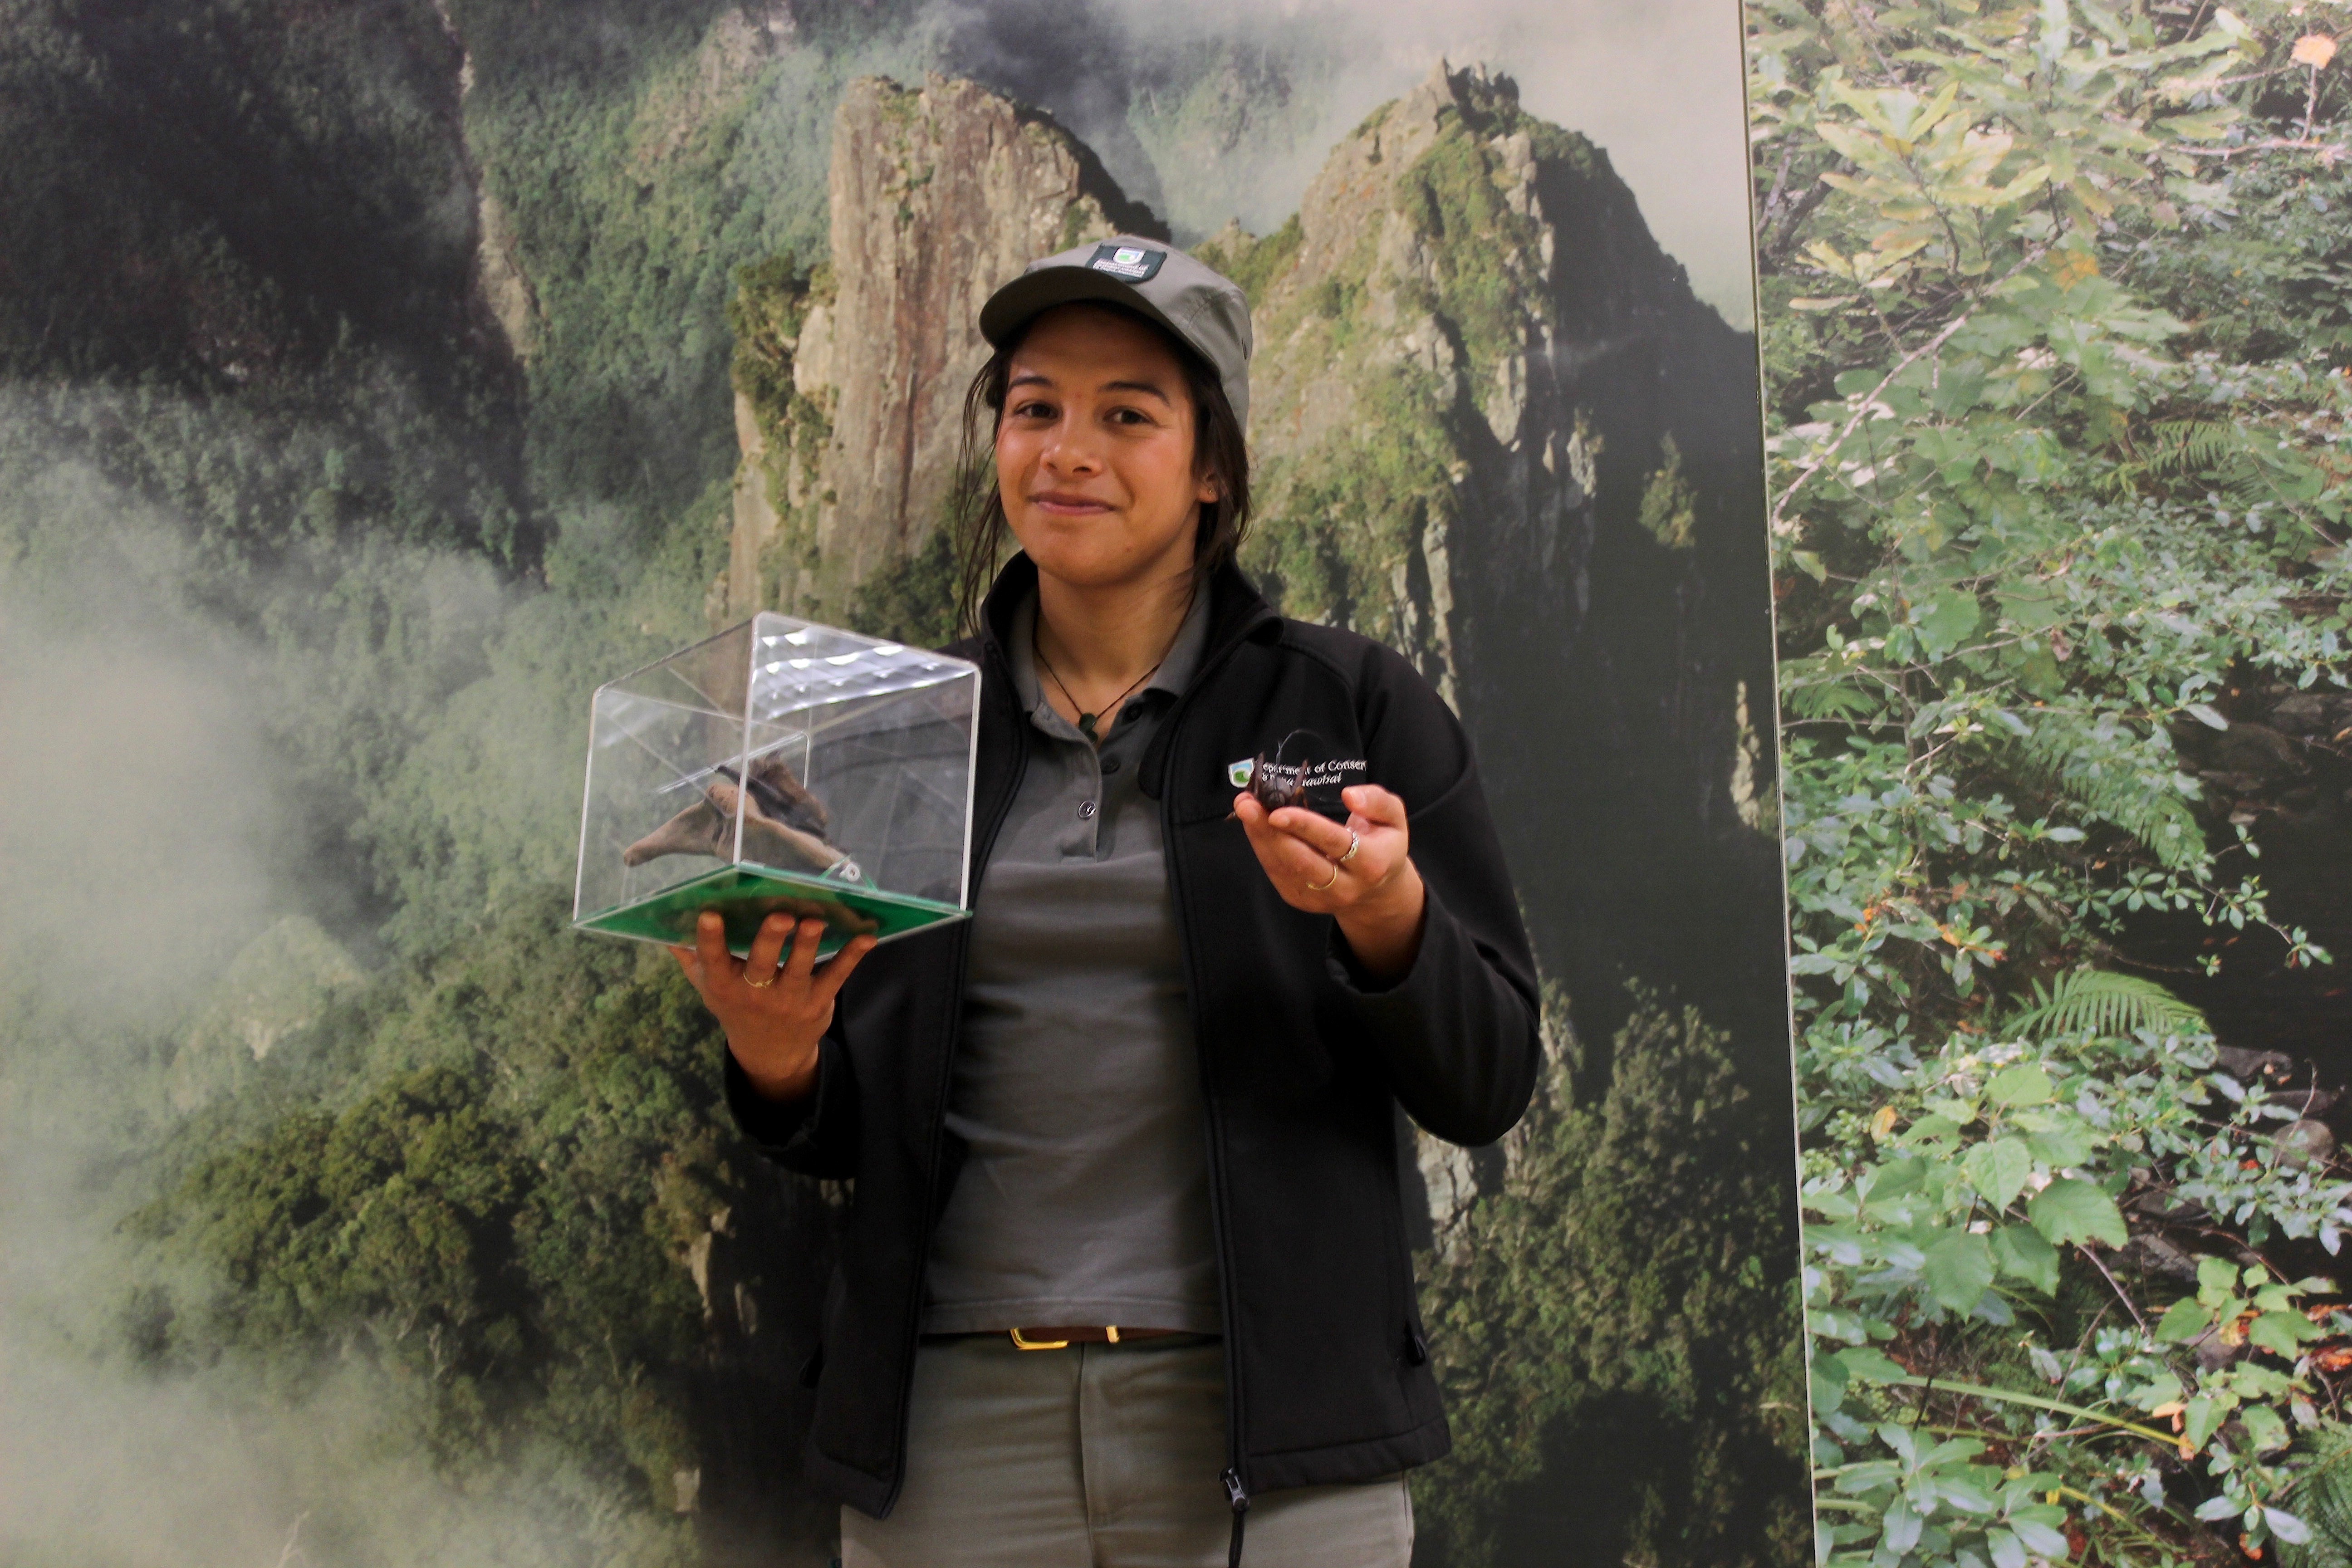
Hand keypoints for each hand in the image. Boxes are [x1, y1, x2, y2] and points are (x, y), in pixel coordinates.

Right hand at [669, 911, 876, 1101]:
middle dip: (769, 939)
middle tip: (779, 916)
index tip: (709, 914)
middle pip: (760, 964)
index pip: (713, 960)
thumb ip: (691, 959)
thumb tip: (665, 928)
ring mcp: (788, 999)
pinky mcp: (818, 1001)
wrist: (769, 1053)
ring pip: (799, 968)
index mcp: (723, 985)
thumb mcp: (708, 988)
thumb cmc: (736, 1006)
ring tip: (816, 920)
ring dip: (809, 944)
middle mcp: (754, 993)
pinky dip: (853, 956)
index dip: (709, 938)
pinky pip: (836, 976)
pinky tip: (867, 936)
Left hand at [1232, 782, 1426, 981]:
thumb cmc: (1383, 844)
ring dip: (1259, 837)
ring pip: (1283, 867)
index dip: (1305, 827)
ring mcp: (1320, 898)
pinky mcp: (1301, 900)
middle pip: (1301, 860)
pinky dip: (1262, 847)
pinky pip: (1276, 873)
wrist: (1377, 891)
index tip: (1278, 812)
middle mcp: (1346, 886)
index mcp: (1371, 864)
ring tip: (1246, 807)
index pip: (1334, 842)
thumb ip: (1378, 802)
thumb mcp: (1395, 819)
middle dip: (1270, 832)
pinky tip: (1253, 825)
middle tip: (1247, 804)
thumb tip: (1349, 795)